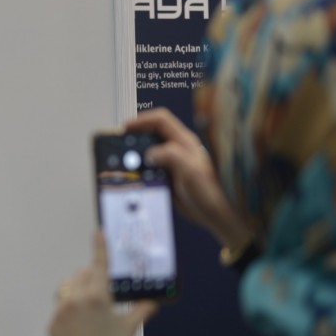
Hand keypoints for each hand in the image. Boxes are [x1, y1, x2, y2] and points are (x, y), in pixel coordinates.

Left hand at [50, 231, 156, 335]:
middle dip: (91, 278)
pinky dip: (69, 308)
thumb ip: (142, 310)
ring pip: (67, 287)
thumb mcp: (129, 329)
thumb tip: (154, 300)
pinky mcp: (52, 322)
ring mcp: (61, 309)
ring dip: (77, 289)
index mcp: (97, 296)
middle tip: (101, 294)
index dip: (100, 248)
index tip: (98, 232)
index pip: (99, 265)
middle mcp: (76, 298)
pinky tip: (78, 324)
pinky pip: (60, 306)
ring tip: (87, 306)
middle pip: (82, 275)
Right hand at [125, 108, 249, 250]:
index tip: (126, 128)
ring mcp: (172, 163)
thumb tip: (149, 153)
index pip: (160, 120)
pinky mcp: (167, 177)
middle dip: (134, 137)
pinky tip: (132, 178)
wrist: (217, 215)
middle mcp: (177, 149)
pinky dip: (138, 171)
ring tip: (121, 162)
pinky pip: (149, 169)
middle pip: (151, 134)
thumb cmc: (210, 192)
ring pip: (147, 152)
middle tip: (119, 145)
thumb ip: (171, 156)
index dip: (142, 120)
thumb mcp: (191, 171)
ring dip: (134, 155)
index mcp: (184, 142)